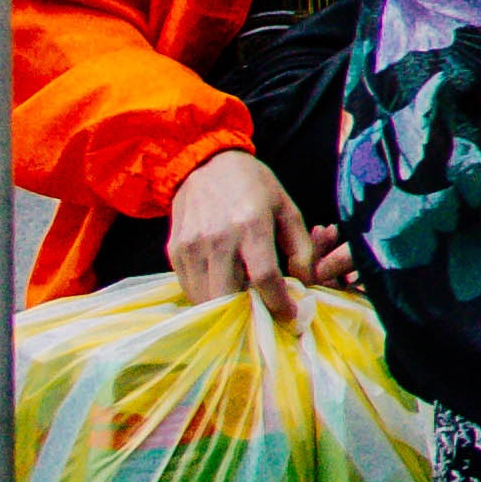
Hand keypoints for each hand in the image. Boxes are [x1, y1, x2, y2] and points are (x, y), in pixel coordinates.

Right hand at [163, 149, 323, 318]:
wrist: (204, 165)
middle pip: (228, 296)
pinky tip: (223, 289)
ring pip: (205, 298)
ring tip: (245, 305)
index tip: (290, 316)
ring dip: (225, 309)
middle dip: (248, 314)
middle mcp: (217, 239)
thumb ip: (300, 246)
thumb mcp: (287, 208)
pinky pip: (189, 288)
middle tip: (264, 314)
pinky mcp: (174, 252)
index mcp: (251, 225)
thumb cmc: (253, 186)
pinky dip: (207, 296)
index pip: (264, 278)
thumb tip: (306, 281)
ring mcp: (191, 248)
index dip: (279, 303)